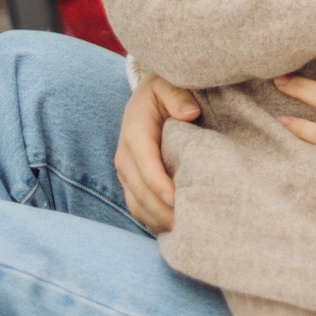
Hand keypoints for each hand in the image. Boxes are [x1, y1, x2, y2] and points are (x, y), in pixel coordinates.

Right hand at [114, 73, 197, 234]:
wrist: (149, 97)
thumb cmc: (165, 89)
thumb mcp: (169, 84)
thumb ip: (178, 96)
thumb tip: (190, 113)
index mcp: (135, 133)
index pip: (145, 164)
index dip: (159, 183)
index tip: (176, 198)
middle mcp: (125, 156)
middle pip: (139, 190)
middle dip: (160, 209)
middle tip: (185, 224)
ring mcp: (126, 171)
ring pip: (136, 203)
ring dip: (155, 219)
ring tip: (181, 231)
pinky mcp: (131, 181)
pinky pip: (137, 206)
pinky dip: (151, 219)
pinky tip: (171, 229)